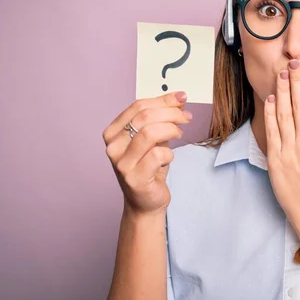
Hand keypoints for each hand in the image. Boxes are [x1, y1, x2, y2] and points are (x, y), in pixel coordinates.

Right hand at [102, 91, 191, 215]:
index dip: (163, 99)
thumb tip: (179, 99)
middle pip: (145, 117)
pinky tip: (168, 158)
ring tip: (179, 134)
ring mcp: (121, 163)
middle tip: (186, 117)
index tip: (182, 97)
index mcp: (113, 132)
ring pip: (150, 133)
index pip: (138, 106)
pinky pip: (157, 155)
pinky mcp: (133, 177)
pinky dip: (169, 154)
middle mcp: (112, 146)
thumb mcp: (154, 139)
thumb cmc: (150, 168)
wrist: (146, 202)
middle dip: (171, 113)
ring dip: (171, 130)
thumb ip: (162, 119)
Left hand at [263, 59, 299, 238]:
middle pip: (299, 105)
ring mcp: (289, 149)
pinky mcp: (275, 158)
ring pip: (284, 114)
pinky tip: (271, 98)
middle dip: (296, 82)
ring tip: (281, 74)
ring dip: (282, 92)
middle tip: (293, 64)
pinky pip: (272, 131)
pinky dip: (270, 113)